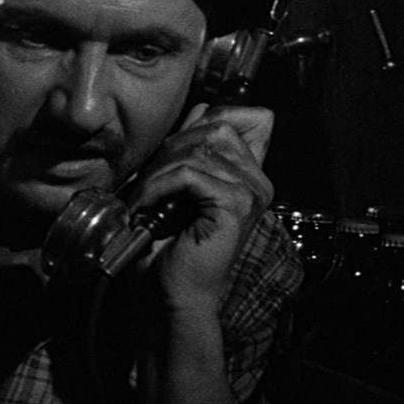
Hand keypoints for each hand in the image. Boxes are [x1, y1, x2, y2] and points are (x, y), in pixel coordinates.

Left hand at [126, 104, 275, 314]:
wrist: (175, 293)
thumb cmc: (172, 246)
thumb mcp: (182, 184)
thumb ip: (194, 150)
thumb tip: (198, 109)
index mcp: (251, 174)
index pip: (244, 116)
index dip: (207, 118)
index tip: (174, 148)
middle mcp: (258, 181)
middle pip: (217, 126)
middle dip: (173, 144)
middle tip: (149, 178)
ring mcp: (251, 193)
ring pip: (200, 149)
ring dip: (160, 168)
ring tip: (144, 194)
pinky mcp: (235, 206)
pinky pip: (190, 174)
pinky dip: (159, 186)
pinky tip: (146, 205)